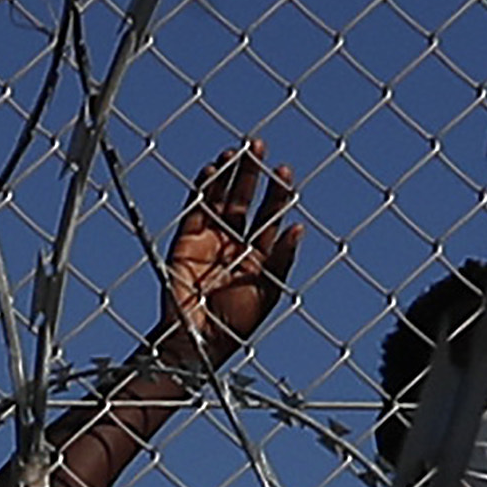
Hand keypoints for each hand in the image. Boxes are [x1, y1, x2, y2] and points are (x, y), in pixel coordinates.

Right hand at [155, 143, 299, 368]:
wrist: (198, 340)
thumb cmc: (237, 323)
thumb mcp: (268, 291)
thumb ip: (282, 259)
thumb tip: (299, 228)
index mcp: (258, 255)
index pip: (269, 215)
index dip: (276, 193)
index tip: (283, 170)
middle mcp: (234, 242)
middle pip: (244, 198)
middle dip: (252, 173)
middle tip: (258, 145)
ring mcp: (209, 239)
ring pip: (220, 197)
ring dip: (228, 174)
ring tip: (236, 150)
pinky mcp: (186, 239)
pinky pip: (195, 208)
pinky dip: (202, 188)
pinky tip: (211, 169)